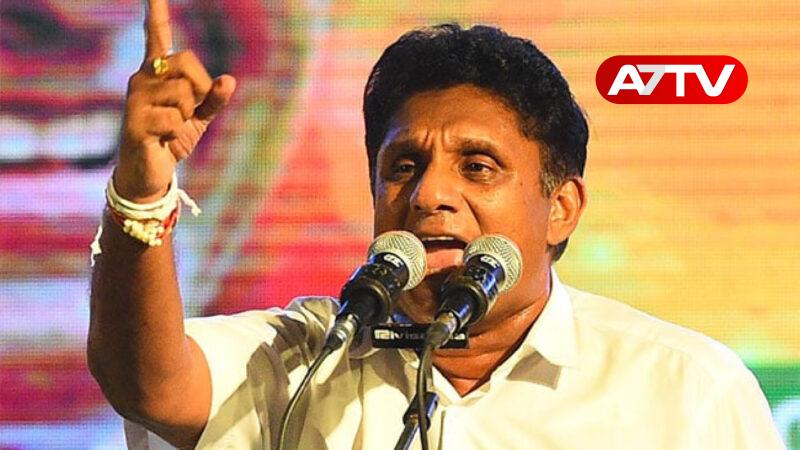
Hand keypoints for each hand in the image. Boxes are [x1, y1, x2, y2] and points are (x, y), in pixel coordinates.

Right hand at [114, 0, 235, 202]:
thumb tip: (230, 79)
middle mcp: (142, 78)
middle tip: (189, 113)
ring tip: (171, 128)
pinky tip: (162, 140)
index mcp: (158, 74)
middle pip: (187, 63)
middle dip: (201, 90)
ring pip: (183, 94)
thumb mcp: (200, 118)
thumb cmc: (173, 139)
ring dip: (187, 117)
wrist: (150, 173)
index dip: (155, 13)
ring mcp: (135, 98)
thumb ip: (214, 99)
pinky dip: (178, 134)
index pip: (156, 36)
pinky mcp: (134, 120)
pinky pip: (175, 119)